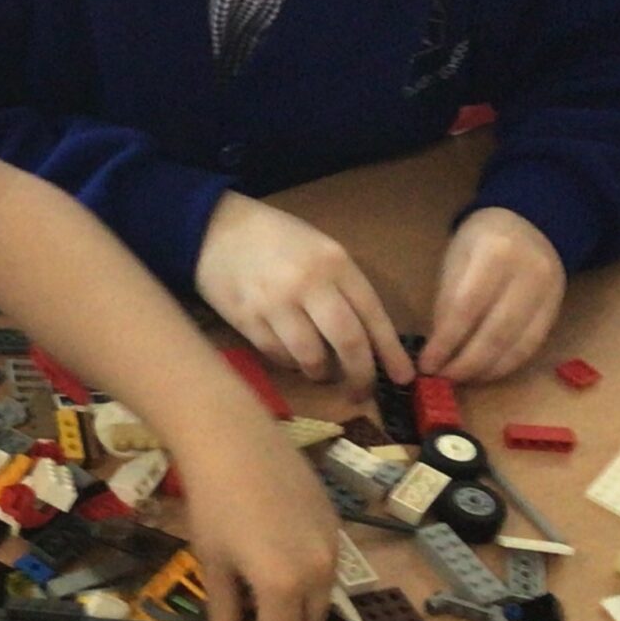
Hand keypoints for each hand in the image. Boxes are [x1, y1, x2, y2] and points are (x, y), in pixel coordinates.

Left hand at [166, 421, 339, 620]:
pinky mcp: (336, 521)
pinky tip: (278, 552)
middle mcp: (318, 571)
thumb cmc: (213, 504)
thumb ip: (223, 609)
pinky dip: (308, 575)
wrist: (234, 440)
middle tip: (253, 617)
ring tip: (264, 585)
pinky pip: (328, 564)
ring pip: (323, 595)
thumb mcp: (213, 562)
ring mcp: (333, 544)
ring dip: (298, 604)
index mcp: (284, 587)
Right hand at [193, 192, 413, 385]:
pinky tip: (291, 357)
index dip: (390, 351)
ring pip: (312, 356)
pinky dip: (290, 363)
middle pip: (348, 342)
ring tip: (321, 372)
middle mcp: (309, 283)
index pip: (372, 314)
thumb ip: (343, 287)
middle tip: (362, 392)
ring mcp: (275, 303)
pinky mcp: (247, 320)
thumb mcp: (319, 249)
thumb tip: (368, 339)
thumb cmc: (276, 239)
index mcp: (334, 262)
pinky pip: (279, 356)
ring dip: (321, 372)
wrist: (215, 228)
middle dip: (361, 374)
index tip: (404, 377)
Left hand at [419, 207, 565, 380]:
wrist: (530, 223)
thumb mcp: (456, 259)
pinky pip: (532, 347)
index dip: (445, 343)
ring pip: (517, 345)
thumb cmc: (482, 242)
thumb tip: (440, 347)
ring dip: (486, 370)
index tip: (427, 365)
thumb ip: (448, 300)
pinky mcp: (556, 310)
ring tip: (461, 379)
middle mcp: (528, 274)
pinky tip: (486, 372)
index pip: (466, 308)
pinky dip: (507, 365)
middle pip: (495, 332)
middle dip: (465, 363)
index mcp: (495, 254)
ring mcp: (548, 293)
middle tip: (442, 378)